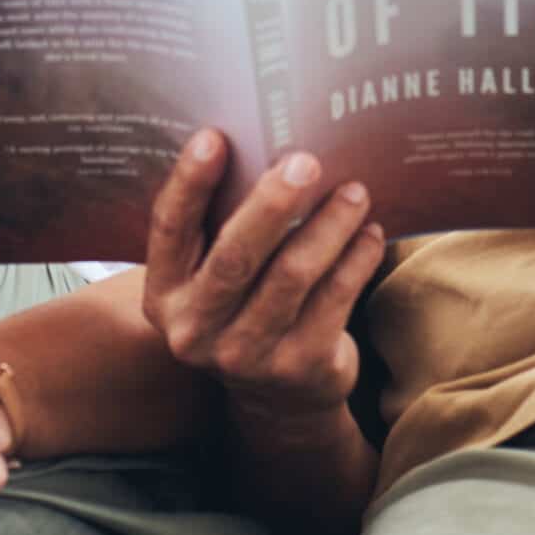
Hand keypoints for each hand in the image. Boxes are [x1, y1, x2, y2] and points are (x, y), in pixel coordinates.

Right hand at [142, 132, 384, 425]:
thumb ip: (219, 225)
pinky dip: (355, 259)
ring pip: (292, 276)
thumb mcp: (211, 277)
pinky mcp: (298, 367)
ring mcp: (246, 355)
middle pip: (235, 256)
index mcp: (164, 295)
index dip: (189, 182)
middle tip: (305, 161)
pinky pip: (333, 300)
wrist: (278, 398)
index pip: (169, 229)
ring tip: (354, 192)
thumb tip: (258, 143)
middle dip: (272, 204)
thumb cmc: (244, 307)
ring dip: (329, 226)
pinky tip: (369, 233)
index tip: (214, 137)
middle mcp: (195, 330)